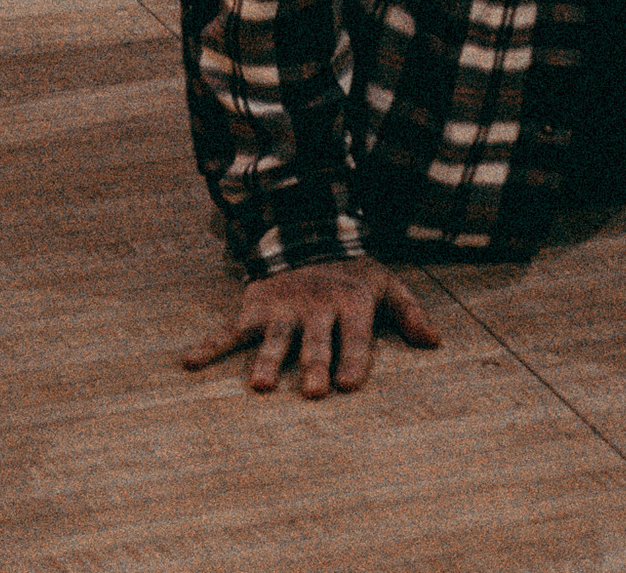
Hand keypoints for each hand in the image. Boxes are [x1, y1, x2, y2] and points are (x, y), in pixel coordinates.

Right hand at [183, 257, 442, 399]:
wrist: (309, 231)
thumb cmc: (352, 273)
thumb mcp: (385, 283)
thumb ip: (408, 312)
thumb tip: (435, 342)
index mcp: (351, 302)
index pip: (356, 334)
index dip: (354, 358)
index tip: (350, 385)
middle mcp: (316, 306)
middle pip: (316, 341)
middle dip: (313, 365)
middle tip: (312, 392)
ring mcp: (284, 306)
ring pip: (275, 338)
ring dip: (266, 360)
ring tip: (258, 386)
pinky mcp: (256, 305)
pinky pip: (230, 327)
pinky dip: (210, 344)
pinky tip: (191, 362)